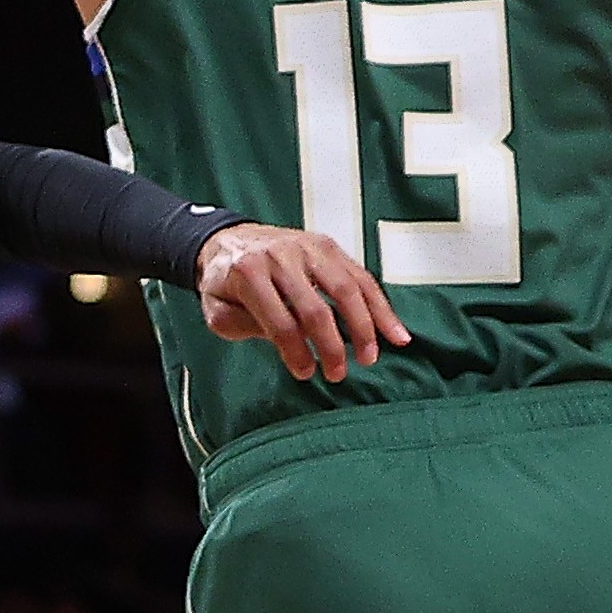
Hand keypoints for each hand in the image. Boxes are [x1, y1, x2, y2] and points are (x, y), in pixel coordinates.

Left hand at [196, 226, 412, 383]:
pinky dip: (380, 306)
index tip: (305, 373)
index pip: (280, 321)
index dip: (295, 352)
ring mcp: (308, 248)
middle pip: (316, 308)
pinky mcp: (327, 246)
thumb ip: (244, 328)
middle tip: (337, 374)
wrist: (228, 238)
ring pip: (346, 289)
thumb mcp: (216, 310)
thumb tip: (287, 343)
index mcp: (249, 273)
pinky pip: (360, 276)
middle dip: (331, 347)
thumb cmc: (224, 281)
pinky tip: (395, 332)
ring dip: (364, 328)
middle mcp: (281, 256)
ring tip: (369, 357)